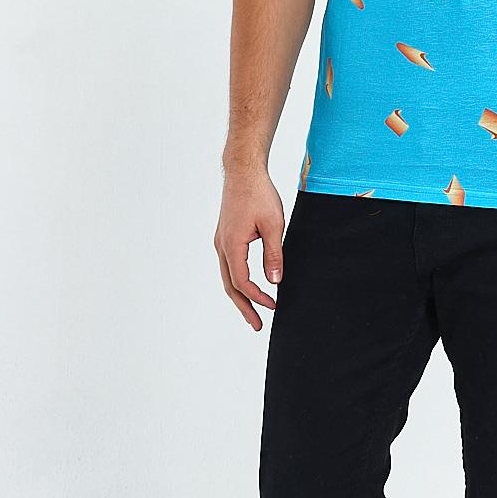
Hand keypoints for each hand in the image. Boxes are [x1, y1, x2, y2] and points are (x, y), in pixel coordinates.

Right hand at [214, 169, 284, 330]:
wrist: (243, 172)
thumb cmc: (259, 194)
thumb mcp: (274, 225)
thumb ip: (274, 255)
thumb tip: (275, 281)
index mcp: (232, 245)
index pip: (243, 282)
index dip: (258, 298)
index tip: (274, 305)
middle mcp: (222, 246)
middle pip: (230, 286)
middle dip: (244, 307)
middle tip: (256, 325)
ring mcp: (221, 241)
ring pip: (227, 277)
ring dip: (239, 296)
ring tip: (252, 312)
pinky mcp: (225, 236)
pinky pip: (229, 266)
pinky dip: (237, 280)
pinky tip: (247, 286)